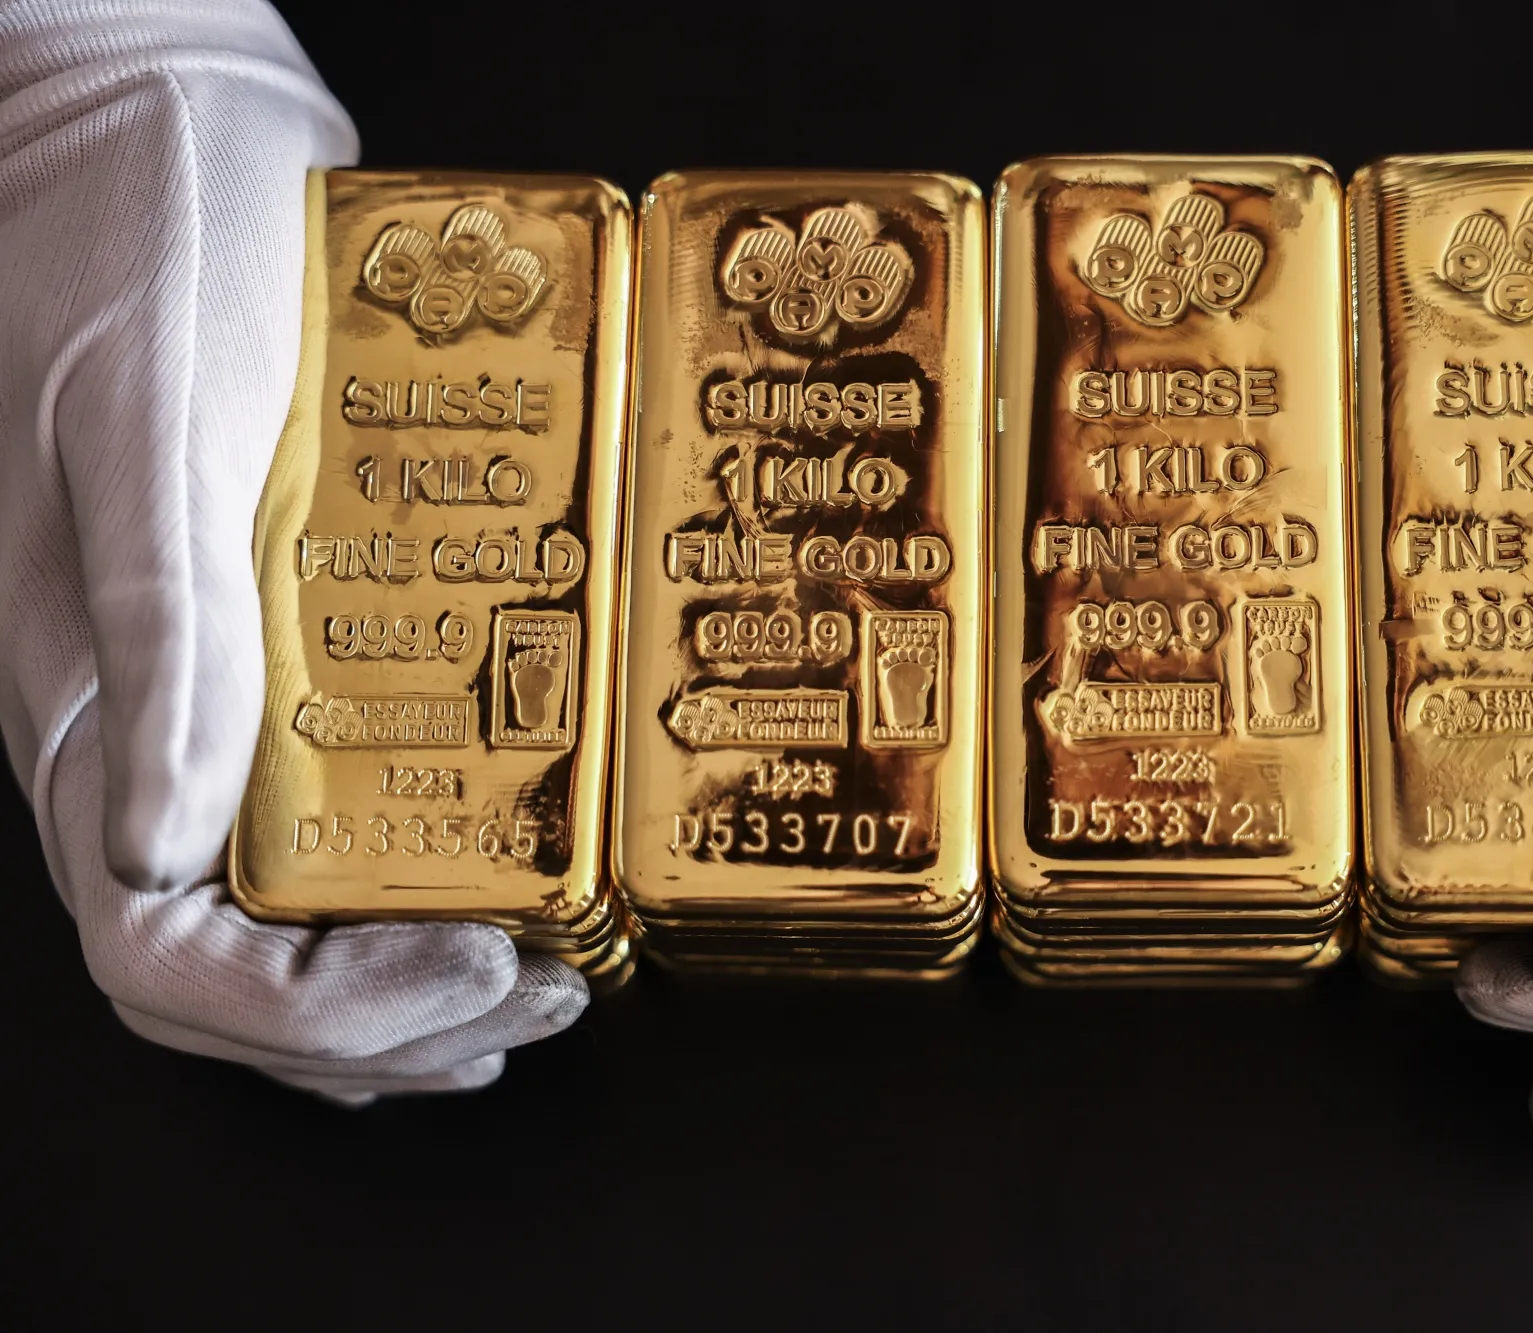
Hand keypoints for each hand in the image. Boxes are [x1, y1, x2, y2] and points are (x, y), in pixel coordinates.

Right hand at [0, 0, 586, 1104]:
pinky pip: (319, 828)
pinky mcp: (270, 650)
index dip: (314, 1013)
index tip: (468, 977)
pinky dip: (400, 901)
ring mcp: (202, 704)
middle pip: (233, 975)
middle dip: (389, 1024)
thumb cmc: (136, 245)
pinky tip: (486, 910)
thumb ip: (159, 626)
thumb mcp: (150, 424)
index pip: (160, 957)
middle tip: (543, 994)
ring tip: (538, 980)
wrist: (156, 123)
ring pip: (275, 924)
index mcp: (85, 710)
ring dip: (405, 987)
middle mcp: (139, 735)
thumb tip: (170, 846)